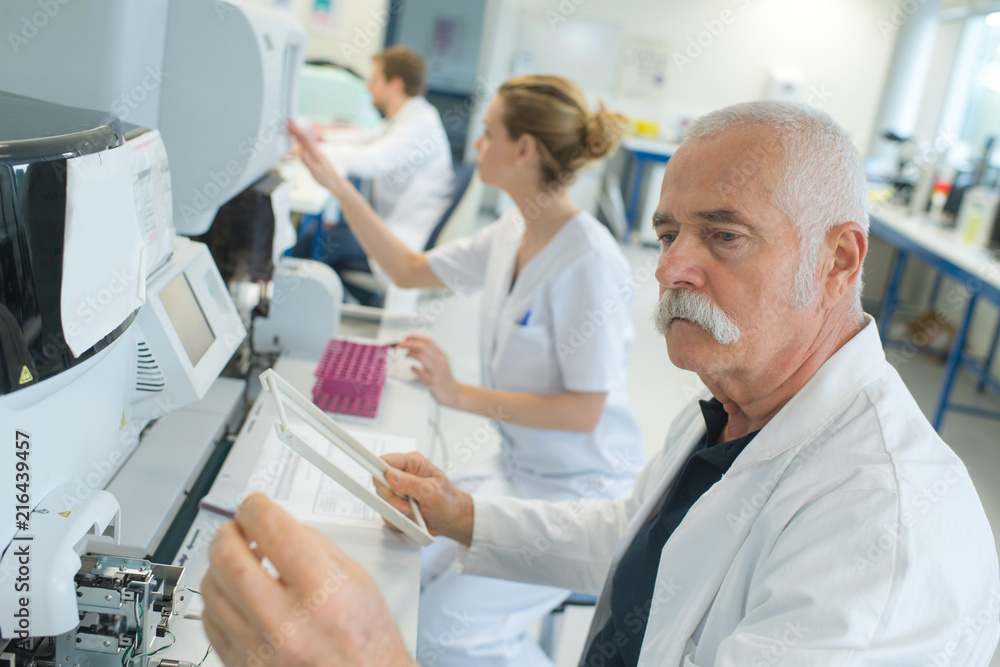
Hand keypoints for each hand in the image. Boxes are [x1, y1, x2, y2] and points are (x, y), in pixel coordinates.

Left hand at [201, 494, 415, 666]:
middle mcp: (287, 622)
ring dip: (220, 565)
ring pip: (212, 589)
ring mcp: (260, 650)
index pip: (271, 529)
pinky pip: (210, 623)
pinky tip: (236, 594)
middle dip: (228, 532)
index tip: (253, 505)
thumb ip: (315, 546)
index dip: (256, 506)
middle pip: (229, 559)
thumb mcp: (359, 579)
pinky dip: (218, 599)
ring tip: (238, 560)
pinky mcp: (242, 666)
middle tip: (237, 528)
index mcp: (323, 591)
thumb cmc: (368, 642)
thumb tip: (277, 525)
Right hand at [287, 119, 349, 196]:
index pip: (304, 138)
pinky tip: (295, 145)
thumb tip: (301, 152)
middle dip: (295, 129)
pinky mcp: (315, 158)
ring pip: (304, 142)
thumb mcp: (316, 172)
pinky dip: (298, 144)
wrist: (336, 183)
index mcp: (316, 152)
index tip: (290, 121)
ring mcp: (315, 154)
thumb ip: (308, 162)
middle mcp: (316, 151)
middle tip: (286, 122)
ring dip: (296, 136)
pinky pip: (305, 148)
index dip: (296, 129)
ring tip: (288, 132)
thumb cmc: (327, 179)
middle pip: (304, 137)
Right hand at [375, 452, 473, 546]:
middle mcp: (403, 475)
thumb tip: (391, 475)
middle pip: (380, 483)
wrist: (452, 520)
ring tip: (415, 510)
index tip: (379, 479)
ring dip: (398, 510)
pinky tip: (412, 516)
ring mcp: (398, 491)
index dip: (379, 470)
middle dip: (392, 498)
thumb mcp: (432, 492)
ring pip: (383, 501)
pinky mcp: (396, 505)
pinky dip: (399, 518)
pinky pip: (387, 514)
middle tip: (408, 504)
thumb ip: (411, 483)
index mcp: (413, 463)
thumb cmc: (449, 502)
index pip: (386, 461)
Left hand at [397, 335, 460, 407]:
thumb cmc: (444, 378)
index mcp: (441, 355)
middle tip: (400, 344)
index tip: (406, 336)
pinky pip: (421, 373)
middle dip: (409, 343)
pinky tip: (412, 368)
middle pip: (423, 347)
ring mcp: (437, 371)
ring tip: (406, 355)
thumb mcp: (439, 362)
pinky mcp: (433, 382)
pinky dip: (414, 369)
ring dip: (410, 354)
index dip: (415, 337)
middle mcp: (440, 361)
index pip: (428, 340)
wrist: (453, 393)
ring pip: (422, 356)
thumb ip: (428, 355)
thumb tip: (411, 346)